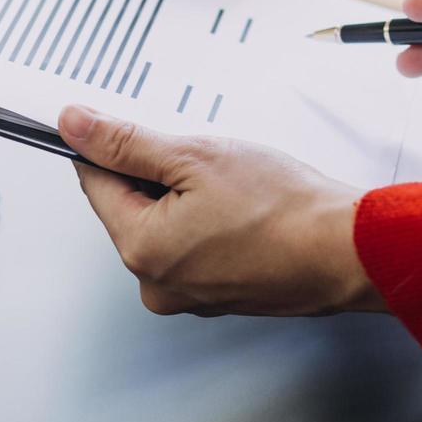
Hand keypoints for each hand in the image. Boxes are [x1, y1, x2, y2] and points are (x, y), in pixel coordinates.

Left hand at [57, 104, 384, 316]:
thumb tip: (73, 125)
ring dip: (187, 197)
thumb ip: (124, 142)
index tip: (132, 128)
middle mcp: (155, 283)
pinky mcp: (218, 295)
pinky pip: (196, 246)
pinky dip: (212, 222)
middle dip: (160, 174)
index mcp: (140, 248)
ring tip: (234, 189)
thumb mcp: (193, 155)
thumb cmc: (284, 209)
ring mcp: (188, 295)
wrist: (347, 251)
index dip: (111, 146)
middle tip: (206, 162)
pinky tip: (246, 211)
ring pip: (166, 224)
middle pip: (131, 205)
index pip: (95, 182)